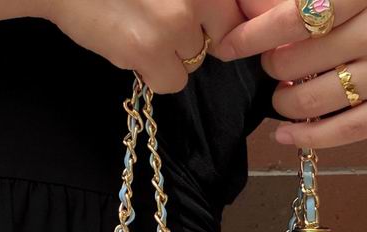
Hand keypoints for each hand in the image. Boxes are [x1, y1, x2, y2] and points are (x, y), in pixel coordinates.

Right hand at [44, 0, 245, 92]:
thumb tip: (224, 24)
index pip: (236, 15)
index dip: (216, 23)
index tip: (200, 23)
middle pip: (218, 39)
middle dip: (192, 38)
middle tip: (157, 23)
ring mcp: (175, 19)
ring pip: (193, 62)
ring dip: (169, 56)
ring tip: (138, 30)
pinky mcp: (150, 47)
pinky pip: (172, 82)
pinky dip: (153, 75)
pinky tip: (130, 48)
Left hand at [217, 0, 366, 147]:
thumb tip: (276, 9)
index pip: (303, 12)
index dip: (259, 31)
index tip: (232, 42)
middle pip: (303, 59)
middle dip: (273, 67)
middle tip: (271, 67)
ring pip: (320, 99)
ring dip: (287, 103)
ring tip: (282, 98)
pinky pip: (346, 131)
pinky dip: (309, 136)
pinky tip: (286, 135)